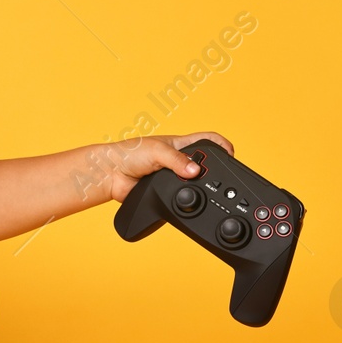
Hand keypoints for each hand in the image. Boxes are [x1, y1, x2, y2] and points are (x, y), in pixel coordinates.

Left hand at [102, 132, 234, 203]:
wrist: (110, 176)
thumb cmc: (128, 153)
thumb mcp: (157, 151)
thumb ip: (177, 161)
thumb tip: (194, 171)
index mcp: (181, 144)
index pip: (209, 141)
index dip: (222, 146)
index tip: (230, 156)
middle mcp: (180, 161)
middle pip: (206, 166)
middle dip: (212, 172)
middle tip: (213, 179)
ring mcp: (174, 178)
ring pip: (196, 185)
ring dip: (198, 188)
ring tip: (197, 190)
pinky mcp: (168, 193)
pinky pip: (183, 199)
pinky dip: (187, 201)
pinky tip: (186, 201)